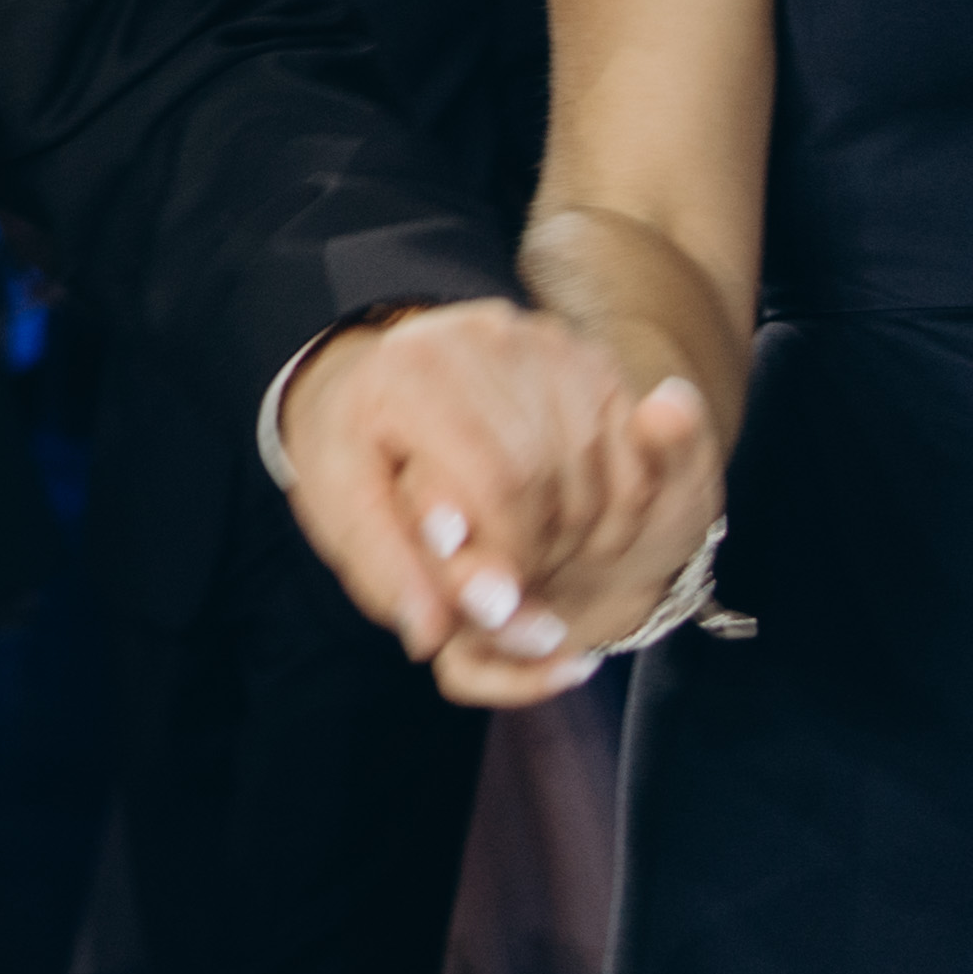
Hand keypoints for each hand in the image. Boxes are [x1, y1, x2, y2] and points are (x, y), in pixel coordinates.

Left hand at [277, 301, 723, 708]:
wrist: (374, 385)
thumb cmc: (355, 454)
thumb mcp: (342, 509)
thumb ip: (386, 570)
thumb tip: (432, 635)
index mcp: (407, 372)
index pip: (490, 477)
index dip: (501, 554)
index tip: (496, 610)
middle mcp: (479, 338)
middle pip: (544, 468)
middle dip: (537, 549)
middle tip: (521, 603)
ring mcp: (540, 340)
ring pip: (594, 456)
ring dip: (580, 529)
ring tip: (536, 564)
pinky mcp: (583, 355)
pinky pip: (630, 439)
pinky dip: (615, 497)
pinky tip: (576, 528)